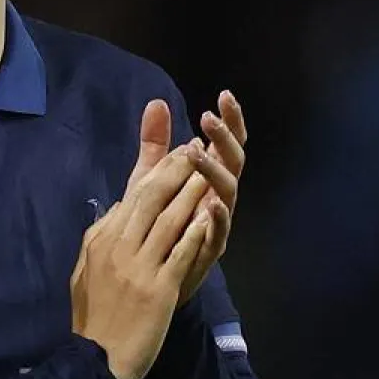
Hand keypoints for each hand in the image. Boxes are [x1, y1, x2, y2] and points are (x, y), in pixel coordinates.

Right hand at [69, 141, 214, 378]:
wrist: (95, 360)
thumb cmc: (93, 317)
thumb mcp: (86, 269)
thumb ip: (101, 237)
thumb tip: (119, 209)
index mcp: (102, 239)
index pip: (132, 195)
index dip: (157, 169)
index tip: (176, 150)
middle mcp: (119, 247)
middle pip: (151, 198)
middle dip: (175, 169)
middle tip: (196, 148)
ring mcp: (139, 267)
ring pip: (168, 220)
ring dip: (191, 192)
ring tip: (210, 171)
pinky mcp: (158, 289)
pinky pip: (180, 253)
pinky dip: (197, 232)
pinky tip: (211, 214)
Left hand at [115, 93, 247, 304]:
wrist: (145, 282)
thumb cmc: (154, 227)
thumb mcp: (149, 181)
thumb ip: (156, 145)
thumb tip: (157, 102)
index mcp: (207, 178)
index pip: (223, 144)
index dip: (229, 121)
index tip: (223, 96)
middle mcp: (217, 196)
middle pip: (233, 162)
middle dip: (226, 139)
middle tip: (208, 119)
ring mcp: (216, 224)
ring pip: (228, 193)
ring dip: (215, 172)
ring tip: (200, 153)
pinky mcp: (208, 252)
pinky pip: (219, 234)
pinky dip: (218, 219)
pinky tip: (212, 204)